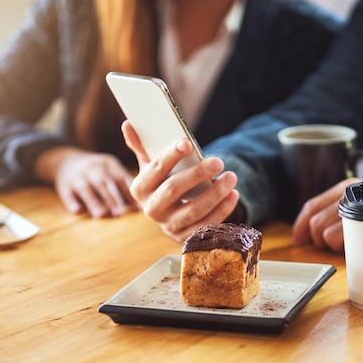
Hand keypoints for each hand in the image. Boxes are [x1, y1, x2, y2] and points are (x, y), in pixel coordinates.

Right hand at [34, 146, 137, 217]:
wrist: (65, 160)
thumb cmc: (97, 171)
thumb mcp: (110, 170)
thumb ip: (123, 185)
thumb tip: (140, 208)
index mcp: (108, 163)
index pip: (119, 178)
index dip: (128, 193)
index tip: (137, 209)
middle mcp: (92, 168)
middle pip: (103, 183)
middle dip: (112, 199)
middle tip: (120, 214)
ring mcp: (77, 176)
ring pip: (85, 189)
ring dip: (94, 202)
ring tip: (101, 215)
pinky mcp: (64, 185)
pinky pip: (67, 193)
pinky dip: (71, 202)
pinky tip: (77, 211)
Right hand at [122, 120, 240, 241]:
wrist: (170, 214)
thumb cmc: (162, 182)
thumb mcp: (151, 166)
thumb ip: (142, 146)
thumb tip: (129, 123)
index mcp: (139, 188)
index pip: (154, 170)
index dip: (170, 155)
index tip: (186, 142)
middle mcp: (151, 209)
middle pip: (173, 190)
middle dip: (197, 174)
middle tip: (219, 161)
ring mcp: (168, 226)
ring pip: (193, 211)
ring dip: (215, 194)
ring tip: (232, 177)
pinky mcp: (185, 238)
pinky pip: (205, 226)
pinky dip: (222, 211)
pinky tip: (233, 195)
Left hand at [292, 179, 362, 251]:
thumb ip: (343, 214)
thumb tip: (315, 234)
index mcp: (345, 189)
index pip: (311, 206)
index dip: (299, 226)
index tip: (297, 241)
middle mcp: (349, 194)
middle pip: (316, 223)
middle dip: (316, 240)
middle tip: (332, 247)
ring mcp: (361, 208)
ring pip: (327, 233)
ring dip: (331, 247)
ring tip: (349, 247)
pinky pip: (344, 241)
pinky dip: (344, 250)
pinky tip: (356, 250)